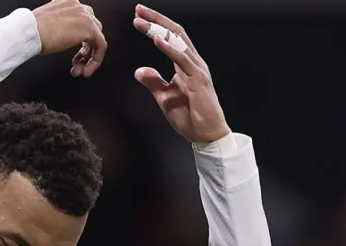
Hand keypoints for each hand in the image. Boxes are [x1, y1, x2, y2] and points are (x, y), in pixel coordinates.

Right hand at [33, 0, 106, 77]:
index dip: (79, 40)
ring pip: (97, 38)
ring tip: (79, 70)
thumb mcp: (47, 25)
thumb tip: (63, 39)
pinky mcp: (89, 29)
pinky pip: (100, 46)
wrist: (28, 32)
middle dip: (85, 50)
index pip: (81, 20)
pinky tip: (86, 70)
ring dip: (88, 57)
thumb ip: (60, 27)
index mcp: (68, 2)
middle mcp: (79, 6)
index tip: (73, 52)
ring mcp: (85, 16)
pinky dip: (95, 60)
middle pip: (91, 29)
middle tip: (77, 63)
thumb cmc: (31, 31)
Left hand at [132, 4, 230, 143]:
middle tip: (138, 10)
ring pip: (178, 42)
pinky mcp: (198, 80)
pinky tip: (157, 39)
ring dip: (158, 30)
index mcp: (186, 64)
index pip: (170, 38)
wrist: (206, 133)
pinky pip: (182, 60)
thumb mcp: (164, 97)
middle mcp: (193, 62)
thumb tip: (139, 70)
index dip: (155, 26)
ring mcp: (197, 69)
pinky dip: (169, 48)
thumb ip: (153, 82)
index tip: (139, 17)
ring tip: (141, 22)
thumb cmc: (189, 115)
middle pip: (174, 34)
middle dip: (156, 20)